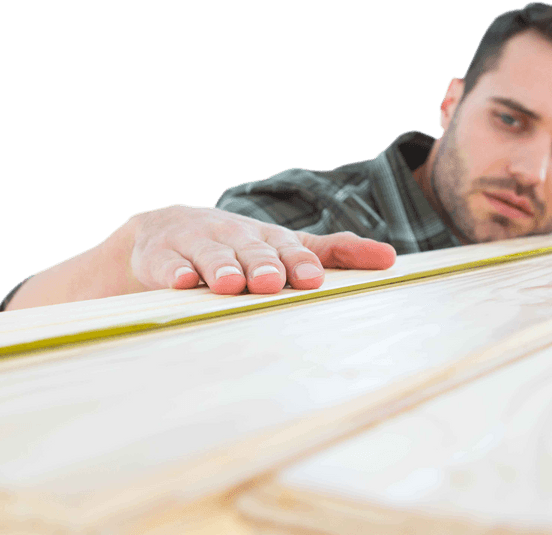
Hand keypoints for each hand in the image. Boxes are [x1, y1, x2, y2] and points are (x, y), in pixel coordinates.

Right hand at [124, 204, 396, 294]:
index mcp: (266, 236)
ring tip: (230, 285)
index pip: (288, 248)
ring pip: (211, 254)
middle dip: (262, 264)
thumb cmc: (236, 245)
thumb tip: (391, 257)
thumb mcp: (280, 246)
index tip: (312, 280)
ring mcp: (196, 242)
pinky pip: (169, 264)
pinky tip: (183, 282)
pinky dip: (175, 272)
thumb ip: (333, 251)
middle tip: (271, 283)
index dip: (299, 263)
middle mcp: (234, 234)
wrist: (162, 231)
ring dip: (222, 268)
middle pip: (251, 250)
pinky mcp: (160, 255)